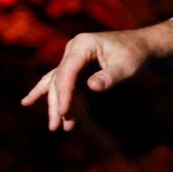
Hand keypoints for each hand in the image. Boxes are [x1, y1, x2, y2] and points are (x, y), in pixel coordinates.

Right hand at [20, 30, 152, 131]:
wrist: (143, 47)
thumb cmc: (135, 55)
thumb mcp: (126, 66)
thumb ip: (109, 77)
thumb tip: (92, 86)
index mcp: (83, 44)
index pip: (67, 71)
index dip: (64, 94)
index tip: (64, 114)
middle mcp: (74, 48)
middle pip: (59, 78)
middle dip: (57, 104)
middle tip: (56, 127)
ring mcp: (73, 56)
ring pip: (57, 82)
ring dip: (56, 104)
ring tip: (56, 127)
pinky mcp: (77, 65)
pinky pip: (61, 81)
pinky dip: (54, 95)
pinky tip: (29, 101)